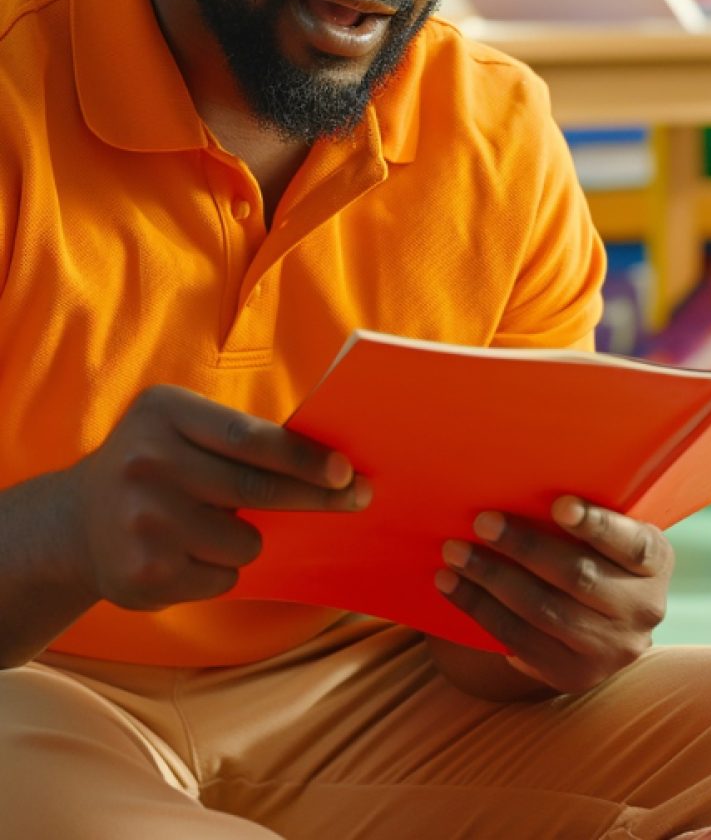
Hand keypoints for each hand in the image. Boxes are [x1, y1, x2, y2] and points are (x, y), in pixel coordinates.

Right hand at [61, 384, 368, 611]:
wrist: (75, 523)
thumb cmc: (157, 467)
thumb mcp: (183, 430)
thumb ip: (240, 441)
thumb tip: (329, 466)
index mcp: (163, 413)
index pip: (249, 437)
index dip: (303, 457)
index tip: (345, 470)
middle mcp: (147, 462)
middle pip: (254, 489)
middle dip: (313, 497)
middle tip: (355, 499)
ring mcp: (141, 520)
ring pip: (244, 542)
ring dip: (249, 540)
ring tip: (211, 528)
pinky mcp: (143, 572)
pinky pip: (222, 578)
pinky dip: (220, 570)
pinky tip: (186, 554)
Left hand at [435, 496, 673, 695]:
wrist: (599, 622)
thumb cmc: (590, 552)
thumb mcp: (605, 533)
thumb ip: (580, 513)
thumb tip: (515, 477)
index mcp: (655, 563)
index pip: (632, 544)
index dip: (597, 525)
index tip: (559, 505)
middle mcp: (643, 609)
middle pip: (578, 577)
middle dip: (525, 547)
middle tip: (482, 521)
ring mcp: (611, 649)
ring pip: (544, 611)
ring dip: (491, 579)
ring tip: (454, 553)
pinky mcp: (574, 674)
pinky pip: (519, 640)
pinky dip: (480, 609)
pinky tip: (451, 585)